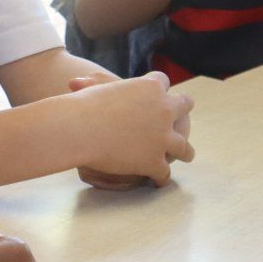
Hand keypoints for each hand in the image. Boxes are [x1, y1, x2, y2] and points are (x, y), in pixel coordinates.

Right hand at [66, 73, 193, 188]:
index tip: (158, 92)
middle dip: (183, 109)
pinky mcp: (154, 161)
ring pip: (183, 147)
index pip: (163, 82)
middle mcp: (165, 110)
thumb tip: (76, 82)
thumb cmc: (82, 105)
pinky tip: (157, 180)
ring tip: (186, 155)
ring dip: (184, 151)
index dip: (159, 88)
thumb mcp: (94, 86)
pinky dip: (160, 177)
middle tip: (181, 115)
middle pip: (184, 105)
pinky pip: (164, 172)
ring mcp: (163, 138)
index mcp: (151, 87)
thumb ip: (95, 84)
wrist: (81, 127)